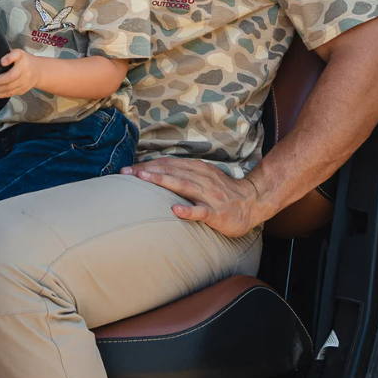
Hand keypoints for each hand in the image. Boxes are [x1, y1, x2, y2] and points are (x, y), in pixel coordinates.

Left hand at [0, 49, 42, 98]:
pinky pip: (10, 95)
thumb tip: (2, 62)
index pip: (11, 76)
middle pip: (8, 86)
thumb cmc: (26, 61)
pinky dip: (1, 95)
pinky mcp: (21, 92)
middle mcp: (23, 79)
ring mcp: (23, 87)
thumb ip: (10, 55)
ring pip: (8, 92)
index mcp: (22, 68)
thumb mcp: (19, 53)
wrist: (39, 71)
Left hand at [120, 158, 262, 237]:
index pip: (168, 164)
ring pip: (183, 186)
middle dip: (148, 171)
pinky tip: (175, 210)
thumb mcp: (202, 176)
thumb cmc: (221, 191)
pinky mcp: (216, 213)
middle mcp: (201, 178)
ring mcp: (209, 195)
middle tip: (126, 173)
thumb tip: (156, 170)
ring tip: (144, 179)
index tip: (127, 169)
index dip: (147, 165)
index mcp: (197, 169)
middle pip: (171, 172)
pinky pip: (200, 211)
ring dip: (163, 182)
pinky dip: (188, 210)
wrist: (251, 203)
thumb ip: (183, 172)